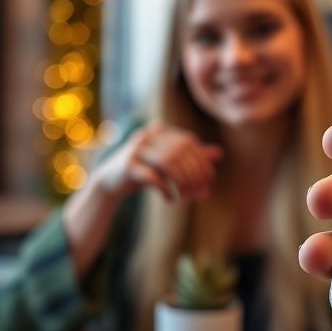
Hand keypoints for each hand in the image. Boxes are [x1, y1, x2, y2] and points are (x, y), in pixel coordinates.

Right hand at [90, 121, 222, 202]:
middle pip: (180, 152)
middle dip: (193, 174)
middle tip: (200, 193)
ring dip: (181, 182)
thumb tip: (220, 152)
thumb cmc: (145, 170)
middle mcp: (148, 135)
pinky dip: (164, 189)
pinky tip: (171, 199)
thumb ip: (193, 156)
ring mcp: (136, 148)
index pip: (189, 142)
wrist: (111, 182)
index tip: (209, 181)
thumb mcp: (171, 163)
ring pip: (167, 162)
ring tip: (186, 197)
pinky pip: (152, 176)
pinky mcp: (127, 165)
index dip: (202, 161)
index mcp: (160, 130)